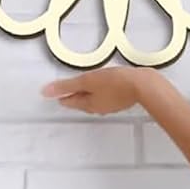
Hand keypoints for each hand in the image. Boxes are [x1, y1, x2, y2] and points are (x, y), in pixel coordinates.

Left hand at [41, 67, 158, 114]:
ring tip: (83, 86)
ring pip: (95, 98)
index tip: (55, 93)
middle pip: (82, 101)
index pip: (70, 101)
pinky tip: (104, 84)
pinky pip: (106, 95)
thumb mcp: (87, 81)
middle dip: (74, 95)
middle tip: (66, 90)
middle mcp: (99, 107)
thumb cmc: (117, 83)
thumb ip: (66, 86)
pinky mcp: (122, 98)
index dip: (61, 95)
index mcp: (89, 104)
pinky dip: (101, 90)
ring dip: (88, 92)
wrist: (143, 85)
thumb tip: (46, 92)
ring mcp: (111, 104)